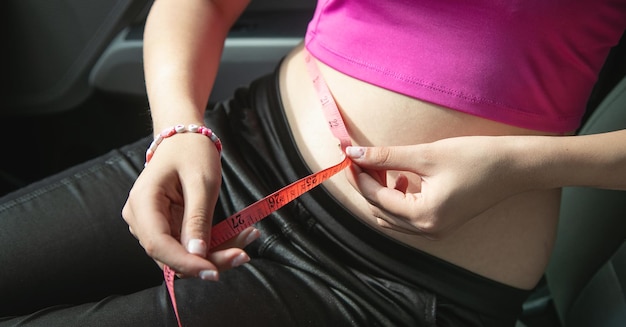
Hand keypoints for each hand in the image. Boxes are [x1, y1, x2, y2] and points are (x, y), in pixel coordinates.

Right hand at [122, 134, 259, 279]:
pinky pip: (190, 245)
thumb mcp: (201, 182)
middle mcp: (141, 220)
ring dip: (217, 253)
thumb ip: (197, 218)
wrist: (185, 137)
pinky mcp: (168, 228)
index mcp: (142, 203)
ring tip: (248, 236)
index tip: (214, 272)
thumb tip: (197, 255)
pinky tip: (239, 234)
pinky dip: (215, 244)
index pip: (158, 245)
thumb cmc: (192, 151)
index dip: (186, 263)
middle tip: (244, 253)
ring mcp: (153, 226)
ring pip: (183, 255)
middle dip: (209, 260)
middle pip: (171, 256)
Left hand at [345, 136, 528, 238]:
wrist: (516, 167)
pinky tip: (401, 178)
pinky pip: (406, 218)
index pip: (376, 198)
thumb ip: (387, 156)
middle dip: (366, 185)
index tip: (347, 155)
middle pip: (380, 210)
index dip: (358, 176)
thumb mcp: (426, 154)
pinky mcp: (441, 223)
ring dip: (380, 193)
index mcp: (424, 216)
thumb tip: (353, 154)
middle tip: (358, 158)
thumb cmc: (476, 158)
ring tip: (379, 166)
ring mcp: (435, 230)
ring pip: (391, 217)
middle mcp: (427, 230)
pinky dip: (396, 199)